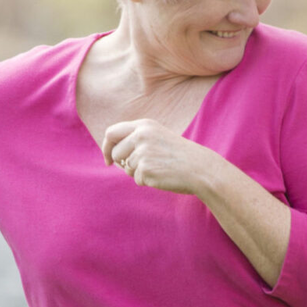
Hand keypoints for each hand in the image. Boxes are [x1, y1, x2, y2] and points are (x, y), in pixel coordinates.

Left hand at [101, 119, 226, 195]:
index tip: (108, 159)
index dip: (106, 147)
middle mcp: (141, 136)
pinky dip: (148, 181)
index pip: (112, 132)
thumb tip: (112, 155)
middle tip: (140, 167)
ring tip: (159, 168)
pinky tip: (163, 175)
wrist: (199, 168)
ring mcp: (142, 152)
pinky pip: (137, 180)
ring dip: (139, 173)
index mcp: (144, 125)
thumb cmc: (178, 155)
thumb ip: (136, 140)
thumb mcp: (157, 138)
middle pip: (115, 153)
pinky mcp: (145, 169)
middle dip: (121, 163)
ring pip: (126, 168)